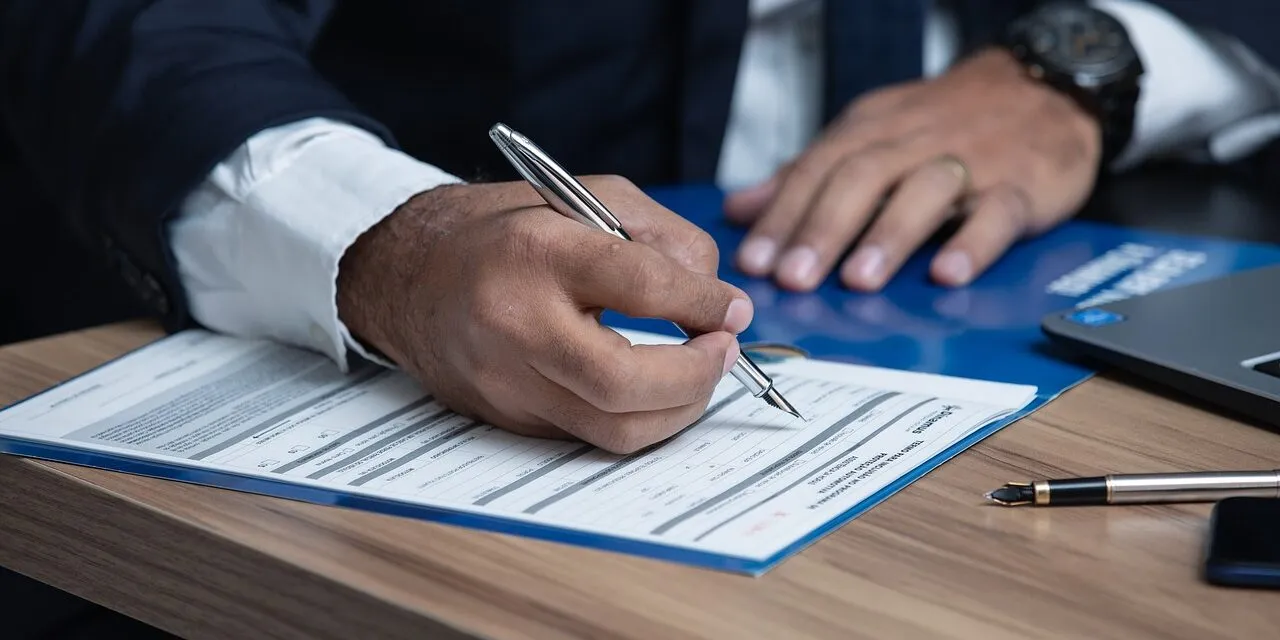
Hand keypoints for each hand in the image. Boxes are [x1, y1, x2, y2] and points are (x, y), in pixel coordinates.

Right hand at [336, 177, 753, 453]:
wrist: (405, 275)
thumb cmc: (502, 231)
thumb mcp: (582, 197)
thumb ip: (659, 237)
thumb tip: (716, 298)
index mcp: (536, 253)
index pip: (641, 286)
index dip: (703, 303)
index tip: (732, 308)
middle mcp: (514, 324)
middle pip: (624, 383)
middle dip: (696, 376)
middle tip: (723, 350)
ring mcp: (506, 383)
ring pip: (614, 430)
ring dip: (678, 409)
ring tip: (698, 372)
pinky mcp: (507, 419)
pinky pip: (592, 436)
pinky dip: (638, 418)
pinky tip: (654, 390)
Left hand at [725, 48, 1101, 291]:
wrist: (1044, 87)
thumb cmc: (944, 122)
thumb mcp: (870, 135)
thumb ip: (808, 175)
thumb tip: (741, 209)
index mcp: (871, 131)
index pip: (817, 170)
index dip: (783, 216)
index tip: (754, 262)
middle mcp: (914, 142)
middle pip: (861, 179)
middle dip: (823, 229)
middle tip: (794, 278)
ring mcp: (969, 163)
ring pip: (923, 192)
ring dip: (888, 236)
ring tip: (857, 280)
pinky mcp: (1021, 186)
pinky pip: (997, 213)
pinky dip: (973, 243)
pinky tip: (947, 274)